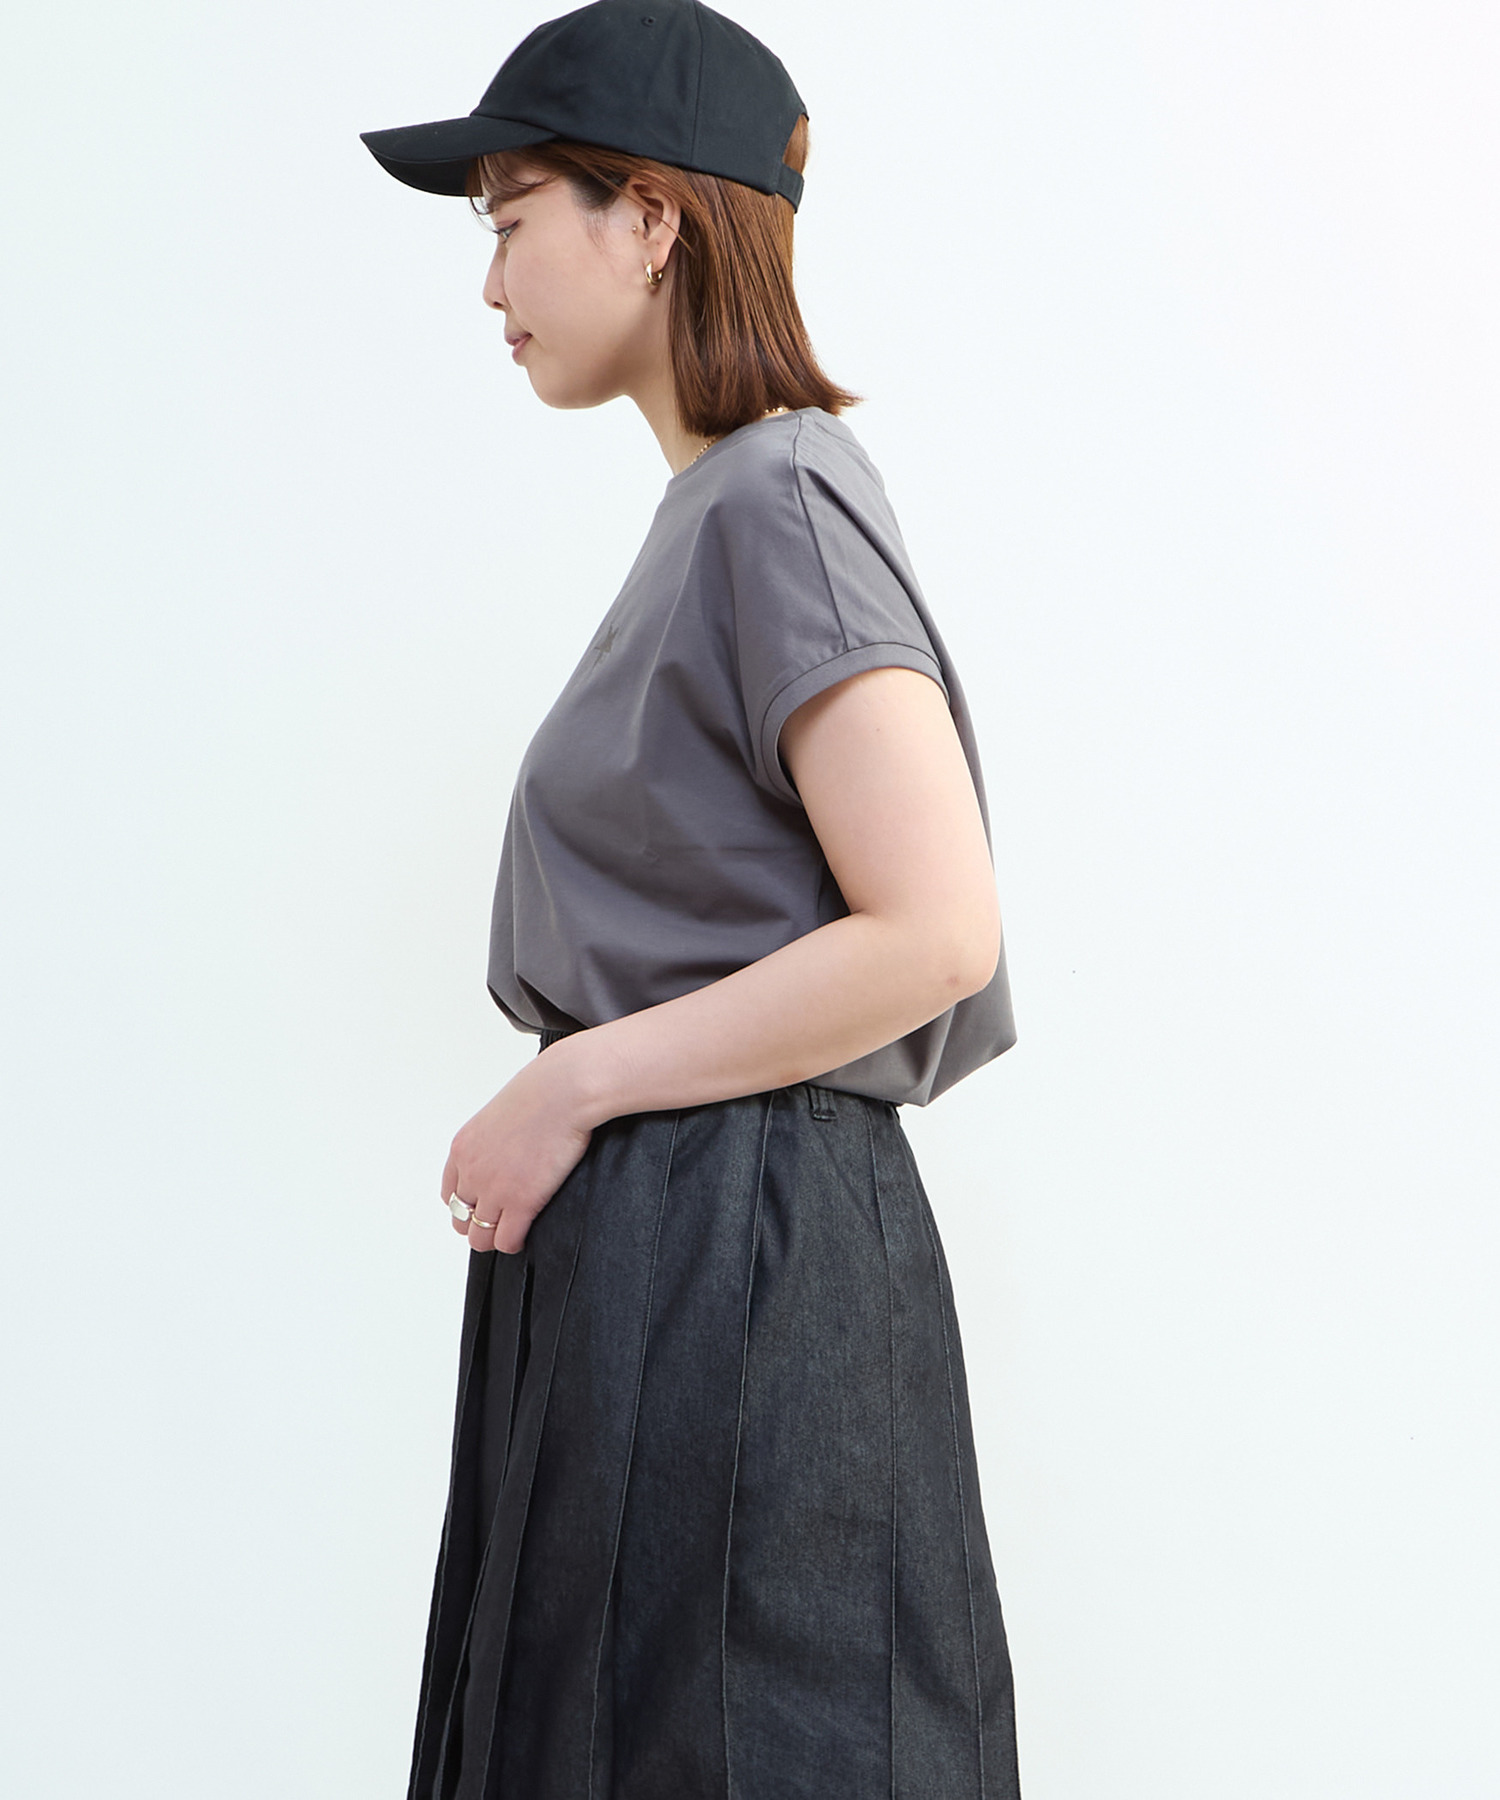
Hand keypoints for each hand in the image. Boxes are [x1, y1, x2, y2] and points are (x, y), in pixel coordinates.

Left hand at [440, 1051, 595, 1254]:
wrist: (564, 1092)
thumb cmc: (545, 1091)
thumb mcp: (503, 1112)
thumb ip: (497, 1138)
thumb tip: (510, 1150)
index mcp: (463, 1148)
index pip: (450, 1193)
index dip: (468, 1204)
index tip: (484, 1205)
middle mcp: (471, 1172)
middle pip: (460, 1219)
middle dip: (479, 1223)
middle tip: (502, 1220)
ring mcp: (493, 1190)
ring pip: (478, 1237)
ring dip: (495, 1237)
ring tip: (513, 1231)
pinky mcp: (520, 1202)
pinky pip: (506, 1241)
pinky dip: (514, 1243)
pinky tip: (526, 1234)